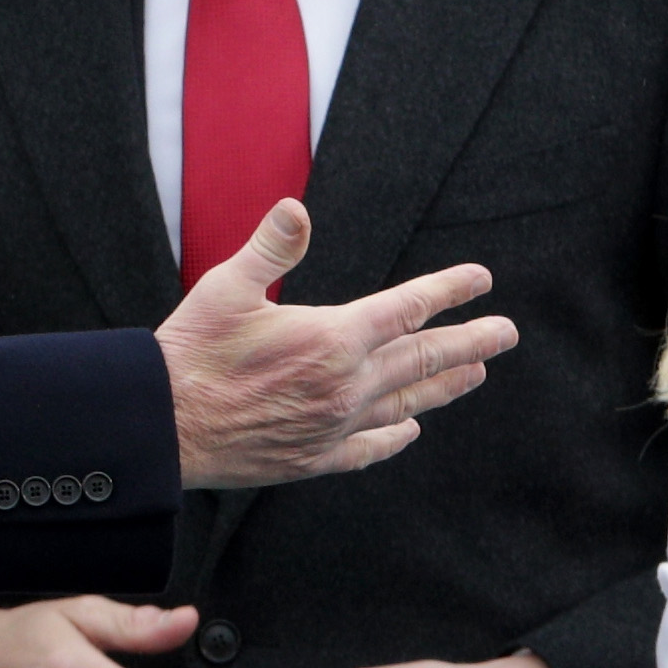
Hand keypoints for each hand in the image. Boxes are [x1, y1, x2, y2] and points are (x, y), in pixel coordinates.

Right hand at [156, 199, 511, 489]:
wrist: (162, 429)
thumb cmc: (189, 353)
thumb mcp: (225, 288)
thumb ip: (271, 249)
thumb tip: (297, 209)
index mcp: (332, 337)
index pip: (409, 308)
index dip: (448, 291)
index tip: (481, 280)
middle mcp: (345, 385)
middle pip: (424, 358)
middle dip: (470, 341)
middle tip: (506, 333)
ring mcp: (334, 426)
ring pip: (407, 403)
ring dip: (445, 385)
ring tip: (476, 372)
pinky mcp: (314, 458)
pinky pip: (369, 447)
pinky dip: (395, 437)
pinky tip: (410, 430)